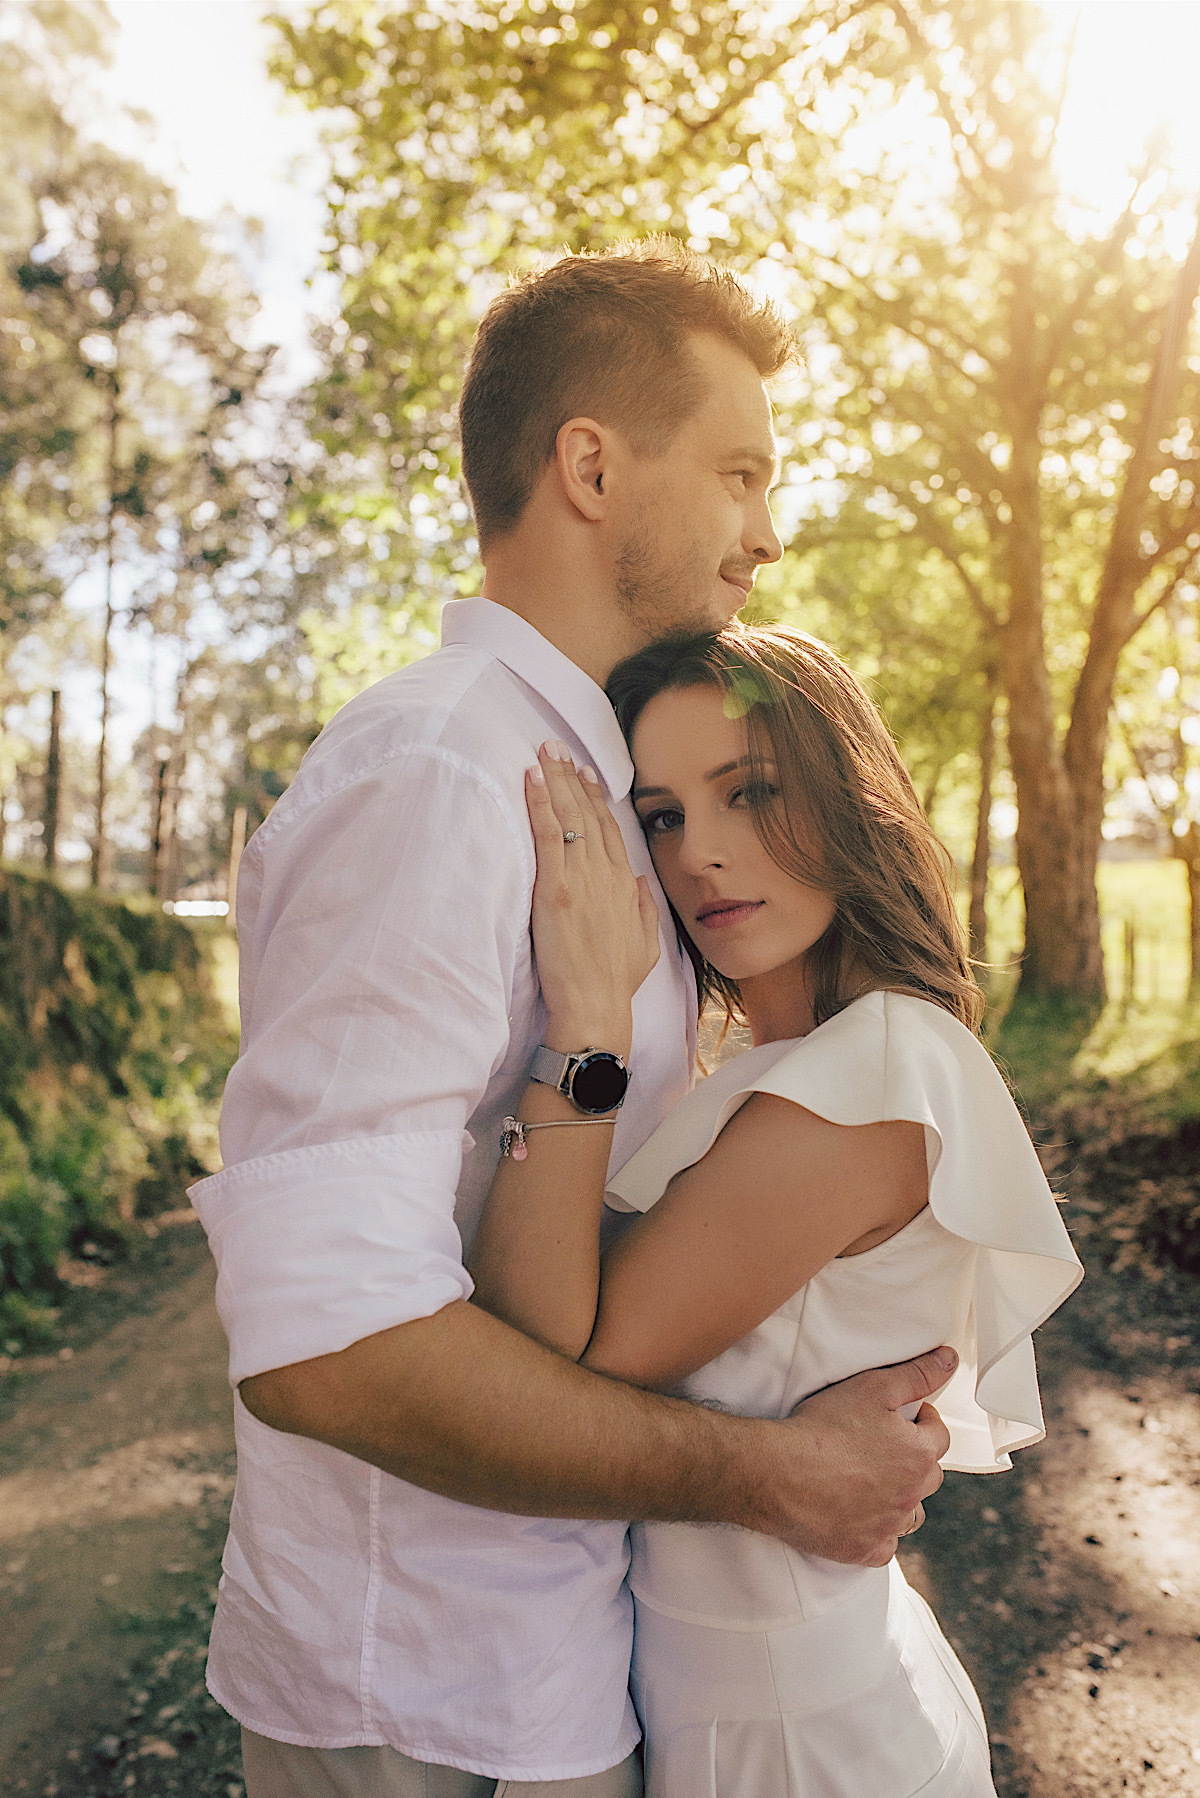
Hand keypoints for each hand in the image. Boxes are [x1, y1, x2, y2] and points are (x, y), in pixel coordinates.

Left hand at [526, 740, 660, 1051]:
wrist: (595, 1008)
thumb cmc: (614, 983)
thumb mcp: (645, 945)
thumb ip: (644, 909)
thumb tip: (640, 882)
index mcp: (626, 887)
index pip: (609, 832)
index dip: (597, 799)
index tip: (587, 773)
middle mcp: (607, 876)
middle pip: (588, 815)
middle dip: (573, 777)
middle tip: (558, 746)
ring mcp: (581, 880)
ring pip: (569, 817)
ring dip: (555, 779)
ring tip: (544, 751)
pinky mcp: (555, 890)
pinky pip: (549, 836)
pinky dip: (541, 803)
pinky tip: (532, 779)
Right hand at [742, 1347, 955, 1563]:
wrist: (779, 1474)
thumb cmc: (824, 1428)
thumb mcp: (873, 1387)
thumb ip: (916, 1374)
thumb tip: (949, 1360)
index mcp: (919, 1455)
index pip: (938, 1434)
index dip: (921, 1420)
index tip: (900, 1415)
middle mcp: (912, 1494)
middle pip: (929, 1475)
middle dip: (914, 1458)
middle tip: (882, 1444)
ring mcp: (889, 1526)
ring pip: (911, 1513)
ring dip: (902, 1498)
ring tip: (873, 1481)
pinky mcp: (865, 1550)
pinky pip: (885, 1545)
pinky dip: (878, 1532)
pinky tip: (860, 1517)